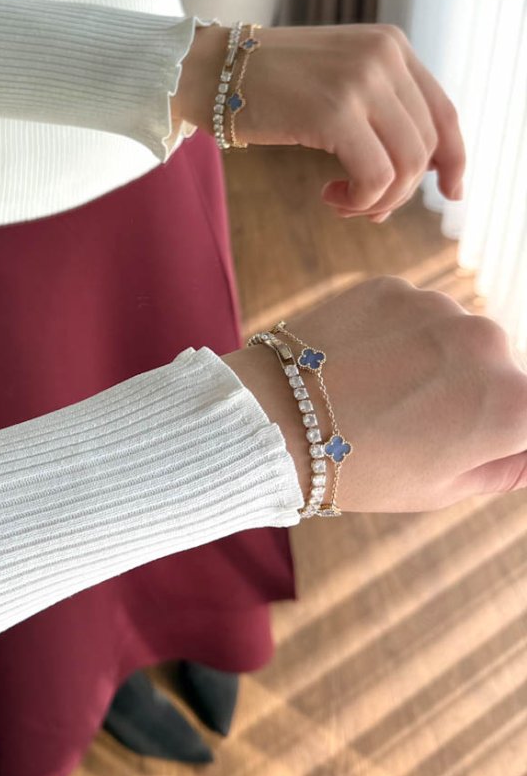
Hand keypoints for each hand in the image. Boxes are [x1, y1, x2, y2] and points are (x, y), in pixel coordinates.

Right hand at [176, 23, 465, 219]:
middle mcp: (384, 56)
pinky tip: (329, 196)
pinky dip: (361, 199)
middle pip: (427, 145)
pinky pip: (376, 176)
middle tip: (365, 209)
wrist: (208, 70)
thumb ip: (379, 107)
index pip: (444, 110)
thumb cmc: (264, 84)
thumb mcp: (335, 78)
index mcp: (390, 45)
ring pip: (406, 165)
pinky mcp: (334, 111)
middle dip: (402, 190)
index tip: (450, 191)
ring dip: (379, 199)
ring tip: (342, 203)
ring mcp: (361, 81)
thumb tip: (419, 170)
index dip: (454, 158)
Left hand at [222, 277, 526, 513]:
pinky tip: (359, 365)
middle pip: (498, 368)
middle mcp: (486, 343)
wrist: (273, 421)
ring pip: (451, 336)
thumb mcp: (444, 487)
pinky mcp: (391, 288)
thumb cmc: (359, 469)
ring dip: (432, 359)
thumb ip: (508, 465)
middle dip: (470, 392)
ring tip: (380, 394)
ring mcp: (436, 307)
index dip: (505, 431)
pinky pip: (410, 314)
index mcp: (513, 403)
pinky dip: (393, 335)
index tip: (466, 438)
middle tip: (414, 423)